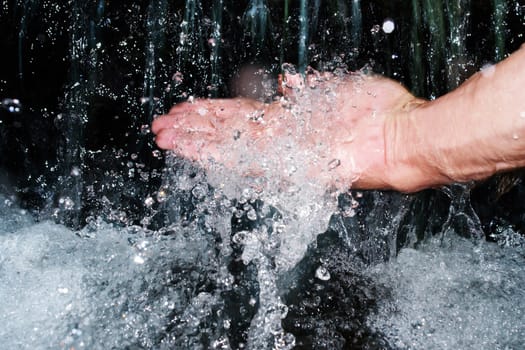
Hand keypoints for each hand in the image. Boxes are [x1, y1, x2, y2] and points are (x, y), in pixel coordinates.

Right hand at [152, 71, 427, 191]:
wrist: (405, 137)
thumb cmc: (381, 113)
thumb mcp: (339, 91)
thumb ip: (308, 89)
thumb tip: (286, 80)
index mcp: (292, 124)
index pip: (243, 118)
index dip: (213, 114)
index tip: (188, 110)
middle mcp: (283, 140)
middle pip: (228, 132)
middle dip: (195, 128)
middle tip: (162, 125)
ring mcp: (286, 153)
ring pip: (230, 145)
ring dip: (196, 140)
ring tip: (165, 135)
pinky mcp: (292, 165)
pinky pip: (249, 160)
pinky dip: (218, 156)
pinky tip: (192, 151)